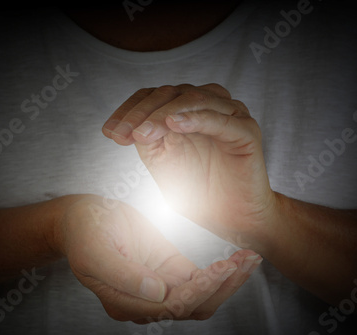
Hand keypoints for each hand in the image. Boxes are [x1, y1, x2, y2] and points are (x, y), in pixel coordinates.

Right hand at [56, 194, 261, 322]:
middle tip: (246, 261)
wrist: (82, 217)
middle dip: (223, 288)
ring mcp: (160, 286)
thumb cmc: (83, 231)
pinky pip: (200, 278)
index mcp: (125, 303)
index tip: (221, 268)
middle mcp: (146, 301)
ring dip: (228, 281)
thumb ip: (123, 275)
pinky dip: (222, 271)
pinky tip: (239, 257)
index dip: (198, 290)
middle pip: (194, 307)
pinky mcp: (169, 270)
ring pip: (202, 296)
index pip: (171, 306)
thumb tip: (157, 293)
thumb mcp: (95, 251)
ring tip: (250, 258)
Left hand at [102, 84, 276, 246]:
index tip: (109, 133)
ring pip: (195, 99)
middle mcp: (209, 107)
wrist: (230, 219)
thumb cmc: (197, 192)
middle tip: (125, 134)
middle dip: (143, 113)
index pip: (155, 96)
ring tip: (143, 132)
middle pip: (172, 93)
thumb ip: (149, 140)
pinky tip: (174, 125)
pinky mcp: (247, 132)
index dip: (130, 109)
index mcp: (187, 111)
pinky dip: (196, 118)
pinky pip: (220, 119)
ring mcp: (230, 116)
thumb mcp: (162, 163)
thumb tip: (131, 125)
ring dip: (165, 113)